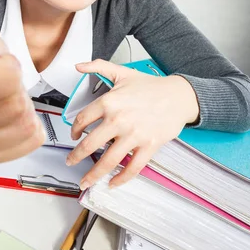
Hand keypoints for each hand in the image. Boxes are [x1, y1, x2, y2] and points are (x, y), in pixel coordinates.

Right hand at [0, 22, 45, 164]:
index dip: (1, 74)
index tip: (9, 63)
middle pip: (4, 110)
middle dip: (17, 90)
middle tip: (8, 82)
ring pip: (19, 128)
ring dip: (25, 109)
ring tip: (8, 98)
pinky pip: (23, 145)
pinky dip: (29, 130)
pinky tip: (13, 118)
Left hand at [66, 59, 198, 187]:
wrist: (179, 96)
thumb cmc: (151, 86)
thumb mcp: (122, 72)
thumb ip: (97, 66)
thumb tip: (78, 65)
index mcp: (109, 102)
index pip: (82, 120)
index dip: (73, 130)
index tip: (73, 136)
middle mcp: (119, 120)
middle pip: (89, 144)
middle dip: (76, 156)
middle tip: (70, 161)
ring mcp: (134, 135)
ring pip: (108, 160)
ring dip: (93, 174)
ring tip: (85, 180)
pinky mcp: (148, 146)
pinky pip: (132, 168)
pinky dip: (121, 178)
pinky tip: (113, 183)